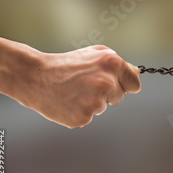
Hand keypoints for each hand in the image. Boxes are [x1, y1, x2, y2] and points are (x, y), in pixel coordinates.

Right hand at [26, 45, 140, 127]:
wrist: (36, 77)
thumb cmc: (68, 64)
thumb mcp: (96, 54)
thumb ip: (119, 64)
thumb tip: (136, 74)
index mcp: (113, 64)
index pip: (134, 84)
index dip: (125, 85)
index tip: (116, 84)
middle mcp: (107, 83)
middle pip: (120, 97)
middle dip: (107, 93)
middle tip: (85, 85)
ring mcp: (96, 102)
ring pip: (103, 107)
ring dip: (92, 102)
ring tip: (74, 91)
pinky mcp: (84, 117)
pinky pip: (90, 117)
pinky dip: (80, 112)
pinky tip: (68, 102)